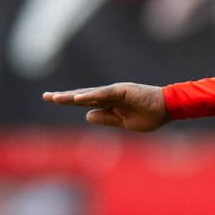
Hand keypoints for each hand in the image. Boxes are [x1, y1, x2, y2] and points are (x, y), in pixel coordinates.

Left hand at [42, 82, 169, 131]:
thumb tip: (87, 115)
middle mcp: (109, 95)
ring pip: (89, 94)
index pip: (85, 101)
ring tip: (56, 98)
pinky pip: (103, 94)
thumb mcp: (125, 123)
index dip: (69, 100)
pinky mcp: (122, 91)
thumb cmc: (151, 116)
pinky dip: (90, 96)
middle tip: (46, 97)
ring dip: (72, 97)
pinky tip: (77, 99)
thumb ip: (107, 118)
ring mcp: (115, 92)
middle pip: (83, 95)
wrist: (168, 109)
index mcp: (110, 103)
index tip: (52, 99)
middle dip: (64, 97)